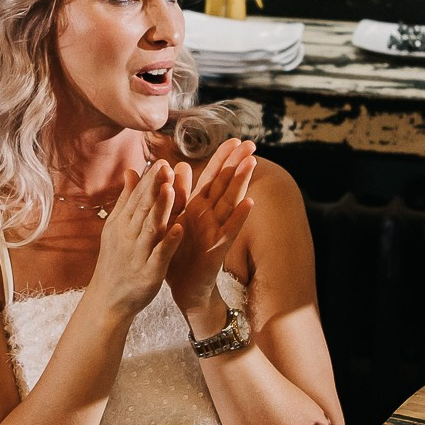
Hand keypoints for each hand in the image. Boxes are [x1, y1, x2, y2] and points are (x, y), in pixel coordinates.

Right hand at [84, 161, 183, 324]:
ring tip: (171, 189)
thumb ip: (127, 200)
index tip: (162, 161)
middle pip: (142, 208)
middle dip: (154, 187)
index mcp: (122, 224)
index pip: (136, 198)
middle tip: (166, 166)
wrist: (108, 300)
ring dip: (160, 208)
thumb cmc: (115, 261)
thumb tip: (131, 171)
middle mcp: (128, 236)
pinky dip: (169, 242)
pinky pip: (160, 255)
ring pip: (151, 228)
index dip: (149, 180)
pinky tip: (180, 228)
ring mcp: (138, 254)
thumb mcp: (116, 228)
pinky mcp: (149, 273)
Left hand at [165, 139, 256, 318]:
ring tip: (252, 163)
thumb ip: (174, 193)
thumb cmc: (179, 251)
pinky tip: (250, 203)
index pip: (212, 177)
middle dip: (237, 163)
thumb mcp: (172, 218)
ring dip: (241, 182)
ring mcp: (216, 230)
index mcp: (197, 206)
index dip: (222, 158)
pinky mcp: (217, 248)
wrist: (181, 286)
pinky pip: (229, 230)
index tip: (234, 139)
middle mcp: (210, 215)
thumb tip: (174, 165)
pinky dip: (239, 217)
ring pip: (231, 202)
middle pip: (225, 184)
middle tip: (251, 143)